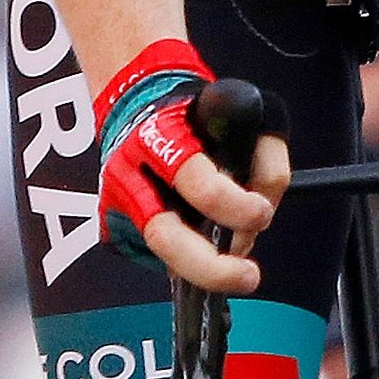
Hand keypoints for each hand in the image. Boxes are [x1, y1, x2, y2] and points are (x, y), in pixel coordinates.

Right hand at [93, 40, 288, 292]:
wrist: (138, 103)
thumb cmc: (201, 114)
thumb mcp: (244, 114)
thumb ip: (265, 155)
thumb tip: (265, 205)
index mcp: (160, 137)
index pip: (197, 182)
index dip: (235, 206)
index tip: (262, 212)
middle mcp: (128, 172)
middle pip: (163, 235)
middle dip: (210, 267)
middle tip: (249, 276)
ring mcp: (116, 202)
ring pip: (159, 255)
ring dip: (203, 268)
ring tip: (235, 268)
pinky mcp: (113, 225)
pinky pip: (156, 257)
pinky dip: (189, 260)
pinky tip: (206, 249)